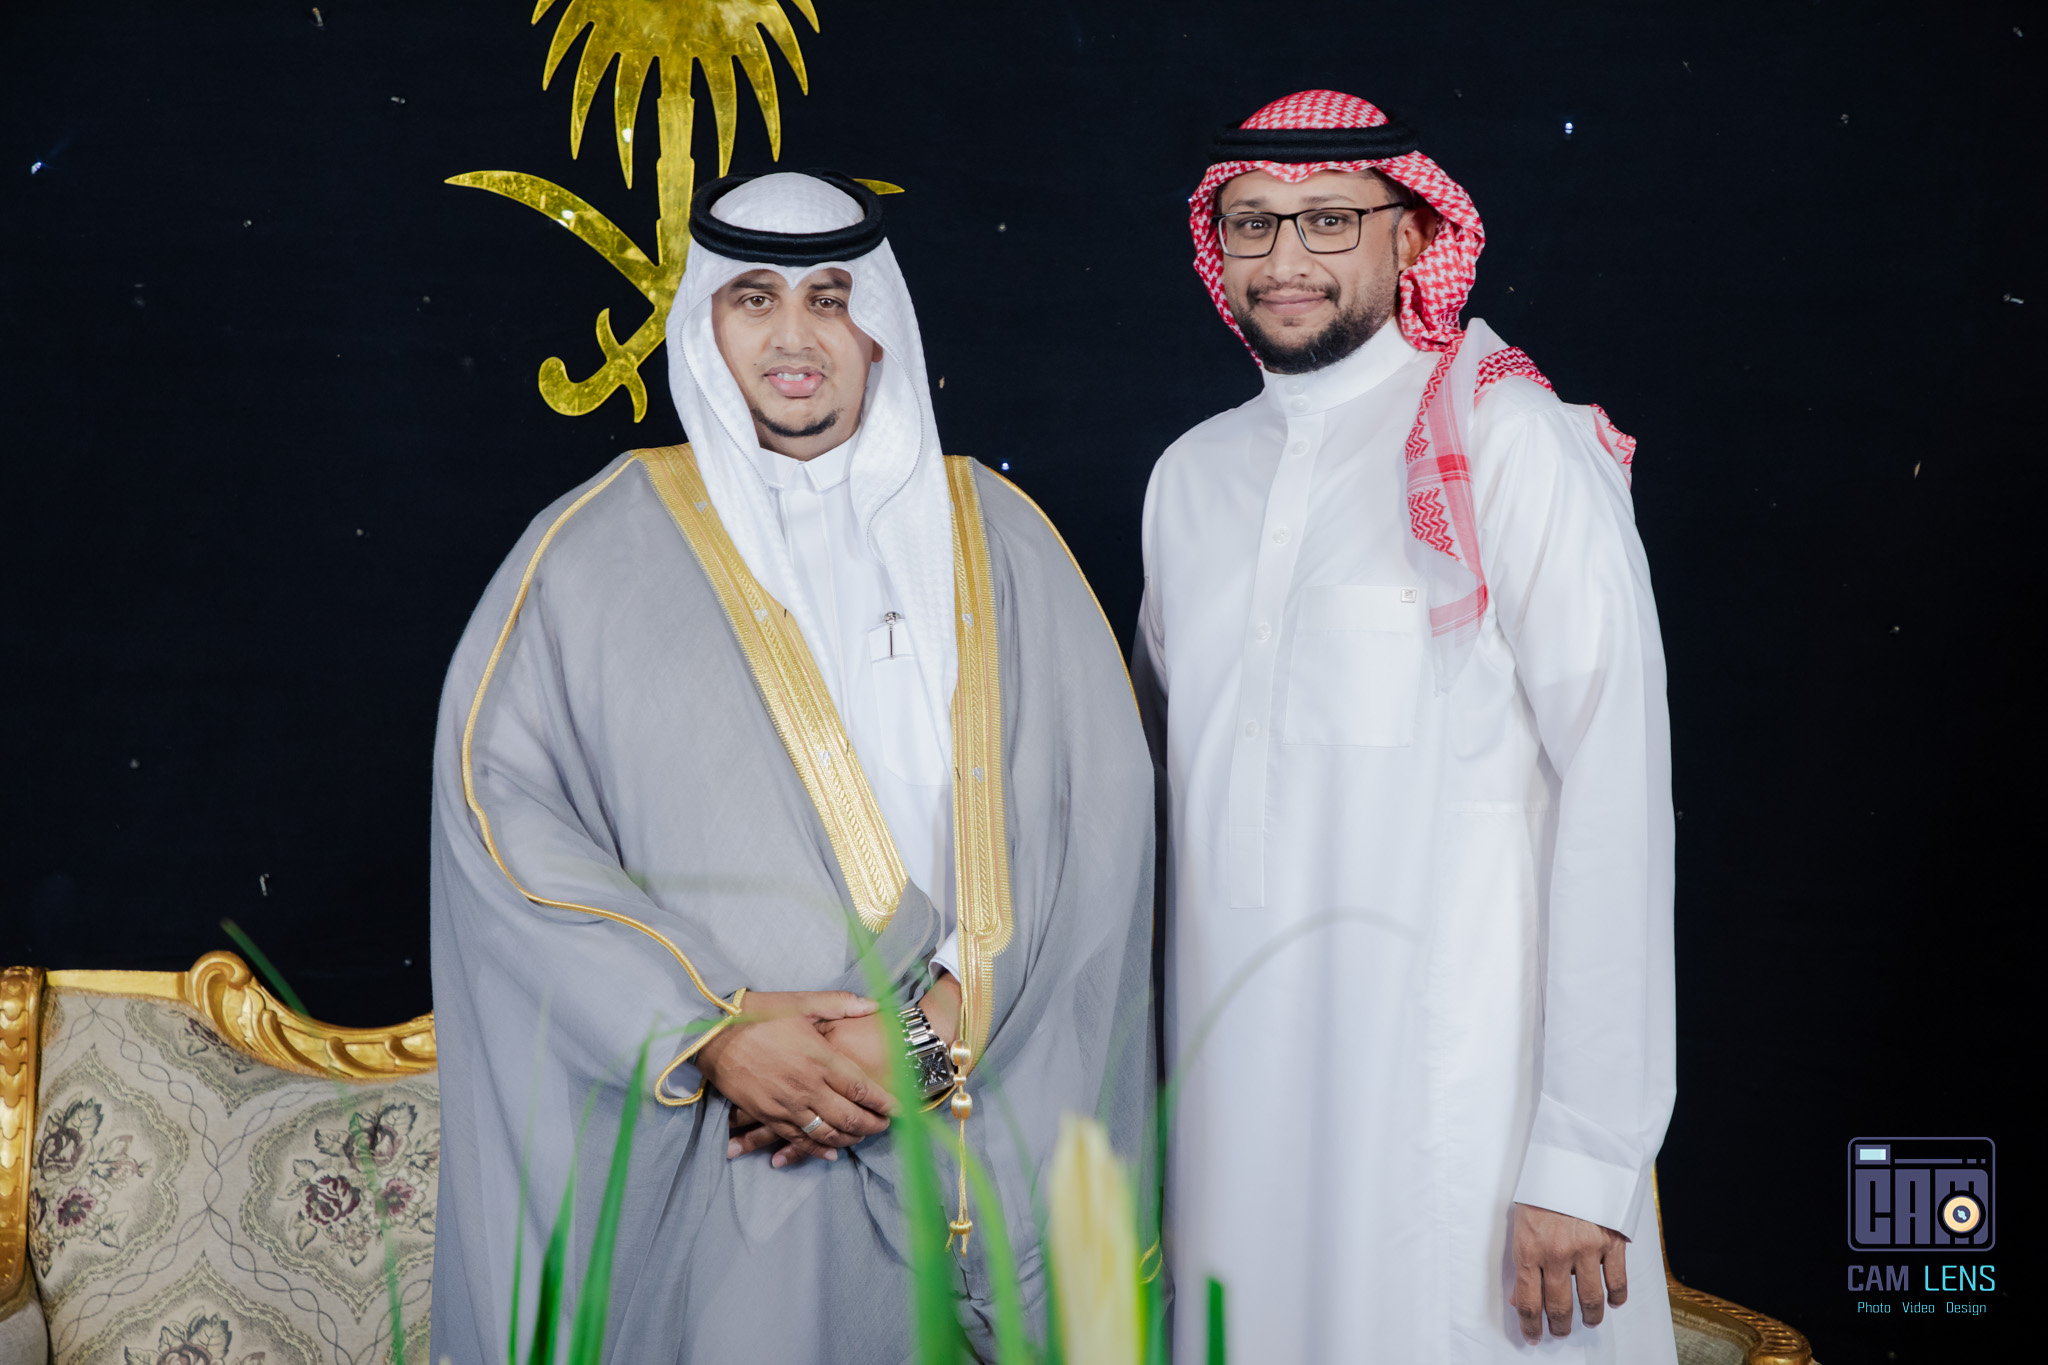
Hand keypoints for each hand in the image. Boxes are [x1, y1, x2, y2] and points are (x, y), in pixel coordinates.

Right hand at [730, 975, 963, 1165]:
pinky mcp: (768, 1115)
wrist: (711, 1034)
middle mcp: (807, 1086)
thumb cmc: (756, 1014)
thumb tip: (874, 1005)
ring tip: (864, 1136)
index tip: (900, 1108)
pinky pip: (798, 1139)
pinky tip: (831, 1153)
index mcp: (819, 1058)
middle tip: (886, 1125)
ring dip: (850, 1138)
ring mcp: (787, 1104)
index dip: (883, 1101)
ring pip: (828, 1132)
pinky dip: (818, 1149)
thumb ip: (840, 1005)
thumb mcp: (800, 1002)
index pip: (861, 1087)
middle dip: (873, 1124)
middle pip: (850, 1116)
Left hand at [1511, 1202, 1627, 1341]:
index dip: (1531, 1325)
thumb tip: (1520, 1298)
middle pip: (1560, 1306)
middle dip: (1559, 1326)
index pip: (1528, 1301)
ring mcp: (1587, 1250)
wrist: (1574, 1158)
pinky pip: (1617, 1281)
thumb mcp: (1521, 1222)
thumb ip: (1522, 1261)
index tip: (1533, 1336)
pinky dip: (1616, 1297)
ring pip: (1591, 1300)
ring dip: (1590, 1317)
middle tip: (1559, 1332)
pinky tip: (1612, 1302)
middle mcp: (1557, 1254)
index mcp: (1529, 1249)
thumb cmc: (1543, 1188)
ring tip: (1588, 1321)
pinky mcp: (1612, 1243)